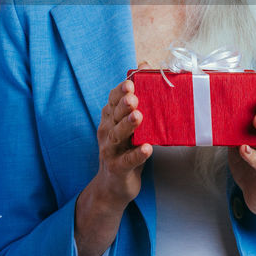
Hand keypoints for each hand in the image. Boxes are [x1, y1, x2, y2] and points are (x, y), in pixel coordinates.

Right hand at [90, 79, 152, 209]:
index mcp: (110, 120)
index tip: (129, 82)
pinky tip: (147, 148)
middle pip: (114, 116)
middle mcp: (107, 132)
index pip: (112, 101)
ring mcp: (110, 151)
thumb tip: (148, 69)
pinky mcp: (118, 168)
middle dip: (123, 105)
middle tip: (133, 98)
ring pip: (117, 136)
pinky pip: (127, 160)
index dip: (119, 91)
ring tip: (138, 116)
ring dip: (127, 126)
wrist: (113, 186)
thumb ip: (138, 105)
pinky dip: (137, 154)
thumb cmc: (126, 150)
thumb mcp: (130, 128)